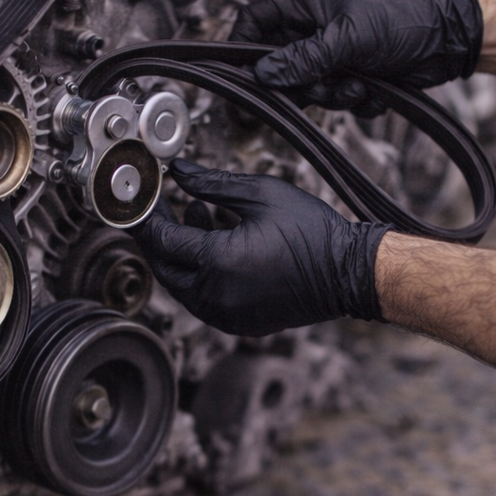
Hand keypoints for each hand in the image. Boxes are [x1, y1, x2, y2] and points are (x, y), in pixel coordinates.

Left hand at [138, 160, 387, 336]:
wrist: (347, 275)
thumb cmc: (311, 231)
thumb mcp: (260, 195)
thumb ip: (212, 184)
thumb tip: (178, 170)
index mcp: (216, 263)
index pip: (162, 240)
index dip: (149, 216)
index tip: (148, 196)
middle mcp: (215, 296)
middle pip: (164, 267)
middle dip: (158, 237)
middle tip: (163, 206)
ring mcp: (225, 315)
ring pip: (181, 287)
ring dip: (180, 255)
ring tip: (198, 216)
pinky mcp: (237, 324)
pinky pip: (202, 301)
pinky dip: (198, 275)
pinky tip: (214, 248)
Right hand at [231, 0, 482, 113]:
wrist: (446, 42)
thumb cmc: (401, 23)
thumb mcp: (347, 40)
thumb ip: (304, 59)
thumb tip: (264, 74)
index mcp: (307, 1)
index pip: (256, 19)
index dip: (244, 45)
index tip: (244, 73)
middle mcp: (315, 26)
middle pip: (281, 65)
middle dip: (305, 83)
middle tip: (325, 85)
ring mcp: (332, 52)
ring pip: (310, 88)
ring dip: (335, 95)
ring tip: (360, 85)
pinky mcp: (350, 74)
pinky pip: (336, 99)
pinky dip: (356, 101)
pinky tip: (376, 88)